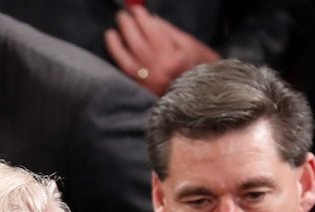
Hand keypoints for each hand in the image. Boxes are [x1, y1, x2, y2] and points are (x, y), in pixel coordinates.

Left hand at [103, 5, 219, 95]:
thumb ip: (170, 32)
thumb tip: (150, 20)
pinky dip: (119, 61)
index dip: (142, 19)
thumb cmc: (202, 68)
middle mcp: (161, 71)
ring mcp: (151, 83)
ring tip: (111, 33)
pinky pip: (127, 75)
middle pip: (138, 45)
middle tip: (122, 16)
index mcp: (175, 58)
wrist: (203, 98)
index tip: (136, 10)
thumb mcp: (192, 46)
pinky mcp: (144, 92)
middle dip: (128, 27)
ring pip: (128, 62)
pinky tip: (115, 51)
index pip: (154, 32)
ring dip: (116, 45)